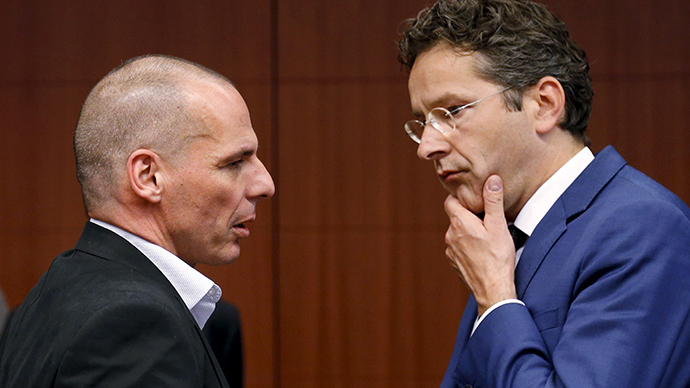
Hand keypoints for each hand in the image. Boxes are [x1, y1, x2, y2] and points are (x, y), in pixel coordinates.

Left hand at [444, 175, 516, 315]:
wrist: (492, 289)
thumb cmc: (497, 258)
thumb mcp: (499, 225)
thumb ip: (493, 201)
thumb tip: (491, 180)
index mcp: (459, 222)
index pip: (450, 200)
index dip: (462, 198)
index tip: (475, 200)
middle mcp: (450, 235)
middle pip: (455, 217)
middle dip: (469, 216)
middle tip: (487, 220)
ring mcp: (450, 250)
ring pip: (457, 233)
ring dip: (468, 232)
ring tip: (487, 238)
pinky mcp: (454, 262)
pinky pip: (458, 247)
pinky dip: (467, 246)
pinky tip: (482, 252)